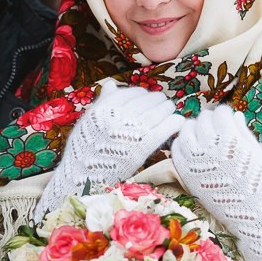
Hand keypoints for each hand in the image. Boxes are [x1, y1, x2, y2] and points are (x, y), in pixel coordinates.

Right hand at [33, 85, 183, 221]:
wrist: (83, 176)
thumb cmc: (85, 148)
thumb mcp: (88, 120)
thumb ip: (102, 101)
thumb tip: (111, 84)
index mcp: (104, 108)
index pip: (131, 93)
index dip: (141, 94)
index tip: (146, 97)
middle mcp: (118, 116)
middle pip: (147, 100)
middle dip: (157, 100)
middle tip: (163, 101)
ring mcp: (131, 132)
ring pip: (158, 112)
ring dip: (167, 108)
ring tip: (170, 109)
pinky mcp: (141, 148)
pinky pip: (163, 130)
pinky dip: (173, 123)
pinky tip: (178, 121)